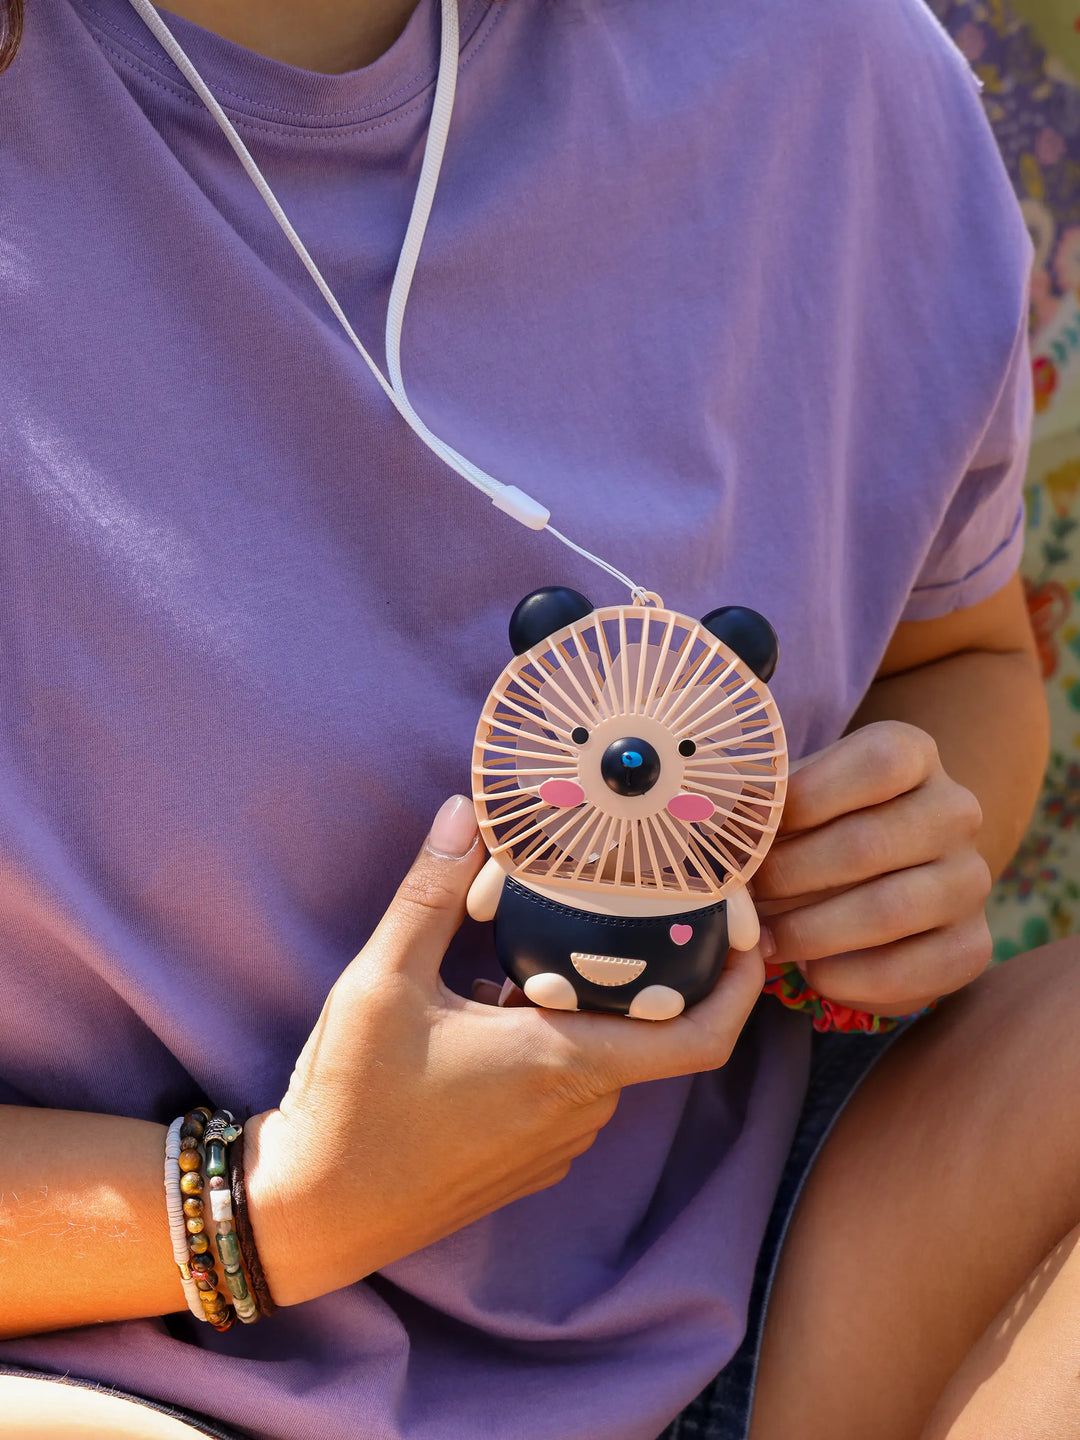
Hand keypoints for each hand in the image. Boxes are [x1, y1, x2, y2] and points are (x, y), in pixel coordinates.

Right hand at [245, 796, 764, 1306]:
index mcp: (566, 1064)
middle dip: (640, 969)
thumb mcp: (383, 983)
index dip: (740, 986)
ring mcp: (556, 1143)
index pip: (699, 1037)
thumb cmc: (353, 1102)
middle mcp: (580, 1110)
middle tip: (624, 900)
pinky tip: (497, 1004)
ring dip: (583, 1003)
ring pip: (601, 1055)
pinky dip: (557, 1041)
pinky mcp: (528, 1161)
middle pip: (645, 1029)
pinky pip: (569, 1087)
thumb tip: (464, 812)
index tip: (753, 933)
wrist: (313, 1214)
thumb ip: (430, 894)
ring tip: (542, 940)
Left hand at [752, 721, 991, 1016]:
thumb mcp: (790, 797)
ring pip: (890, 909)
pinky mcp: (972, 945)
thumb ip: (759, 803)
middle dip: (789, 876)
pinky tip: (811, 971)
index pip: (877, 763)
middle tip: (744, 900)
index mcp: (913, 754)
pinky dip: (848, 977)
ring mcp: (971, 880)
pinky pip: (913, 970)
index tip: (749, 830)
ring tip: (766, 940)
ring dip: (811, 931)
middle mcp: (956, 811)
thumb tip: (706, 821)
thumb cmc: (817, 825)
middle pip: (869, 842)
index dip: (805, 797)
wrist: (884, 874)